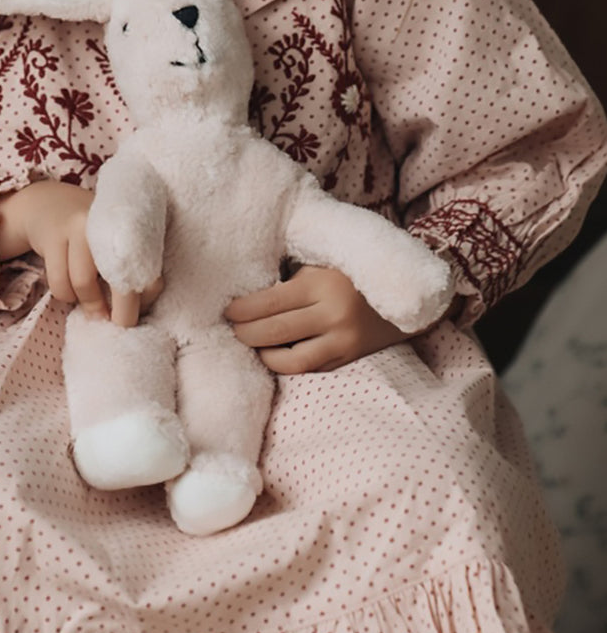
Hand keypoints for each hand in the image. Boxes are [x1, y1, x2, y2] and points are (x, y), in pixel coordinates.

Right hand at [0, 181, 163, 325]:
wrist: (49, 203)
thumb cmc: (92, 232)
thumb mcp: (115, 241)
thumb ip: (130, 268)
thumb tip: (138, 310)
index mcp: (132, 226)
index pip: (150, 270)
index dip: (147, 297)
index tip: (140, 309)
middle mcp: (109, 224)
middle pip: (121, 279)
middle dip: (123, 312)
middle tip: (120, 324)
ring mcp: (79, 227)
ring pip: (84, 284)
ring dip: (89, 304)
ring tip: (92, 306)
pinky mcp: (54, 236)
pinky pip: (60, 283)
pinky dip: (66, 296)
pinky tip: (71, 291)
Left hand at [224, 265, 410, 373]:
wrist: (405, 295)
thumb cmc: (352, 273)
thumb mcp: (321, 264)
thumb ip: (291, 279)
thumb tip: (248, 293)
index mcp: (322, 285)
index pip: (269, 302)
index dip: (242, 310)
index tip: (227, 310)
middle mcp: (332, 316)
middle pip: (275, 332)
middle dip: (245, 333)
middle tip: (231, 328)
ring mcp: (342, 342)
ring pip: (291, 360)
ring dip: (264, 355)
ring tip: (252, 344)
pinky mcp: (348, 359)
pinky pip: (310, 368)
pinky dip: (287, 364)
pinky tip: (274, 354)